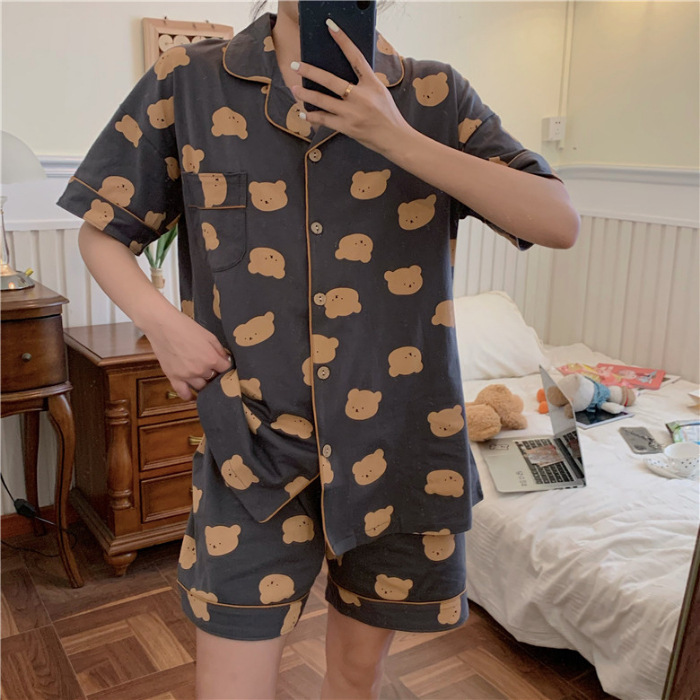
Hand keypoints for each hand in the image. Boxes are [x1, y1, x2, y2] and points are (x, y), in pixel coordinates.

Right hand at [142, 308, 232, 399]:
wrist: (162, 325)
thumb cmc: (185, 327)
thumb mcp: (209, 335)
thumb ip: (219, 350)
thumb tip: (226, 360)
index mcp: (211, 358)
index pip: (226, 369)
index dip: (226, 366)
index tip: (224, 365)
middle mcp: (200, 370)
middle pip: (214, 379)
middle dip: (215, 373)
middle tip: (213, 369)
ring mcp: (186, 376)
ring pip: (201, 387)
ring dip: (204, 383)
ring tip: (204, 378)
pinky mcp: (173, 377)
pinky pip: (183, 393)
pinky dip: (189, 396)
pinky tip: (194, 396)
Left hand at [289, 19, 412, 154]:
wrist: (394, 138)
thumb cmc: (387, 114)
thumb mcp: (380, 92)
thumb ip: (364, 82)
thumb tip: (344, 73)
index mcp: (371, 84)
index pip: (356, 57)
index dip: (343, 41)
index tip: (330, 27)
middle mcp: (361, 97)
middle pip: (330, 80)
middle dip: (310, 72)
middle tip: (296, 65)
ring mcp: (352, 113)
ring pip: (323, 101)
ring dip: (306, 94)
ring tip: (294, 88)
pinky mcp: (347, 127)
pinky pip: (324, 120)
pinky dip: (312, 116)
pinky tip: (303, 113)